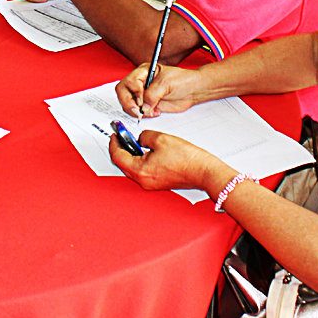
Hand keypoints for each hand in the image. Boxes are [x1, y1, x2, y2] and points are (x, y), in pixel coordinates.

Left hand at [108, 130, 226, 192]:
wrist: (203, 172)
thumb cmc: (187, 159)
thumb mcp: (160, 138)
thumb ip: (144, 136)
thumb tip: (140, 138)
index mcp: (140, 170)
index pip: (117, 156)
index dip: (114, 143)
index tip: (115, 134)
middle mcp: (143, 180)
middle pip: (123, 163)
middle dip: (121, 148)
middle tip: (122, 136)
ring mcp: (150, 183)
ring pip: (132, 167)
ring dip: (130, 154)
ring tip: (133, 141)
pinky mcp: (158, 183)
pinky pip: (142, 170)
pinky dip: (140, 160)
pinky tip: (145, 150)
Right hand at [116, 62, 203, 117]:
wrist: (193, 91)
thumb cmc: (183, 80)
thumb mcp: (166, 83)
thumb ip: (152, 94)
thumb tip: (144, 106)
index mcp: (143, 72)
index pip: (128, 82)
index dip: (134, 92)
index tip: (142, 99)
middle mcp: (141, 82)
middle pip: (123, 93)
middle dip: (129, 103)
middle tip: (139, 110)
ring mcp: (143, 94)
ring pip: (128, 104)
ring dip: (137, 111)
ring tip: (150, 111)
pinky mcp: (148, 105)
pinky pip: (138, 112)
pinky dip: (144, 115)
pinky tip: (155, 112)